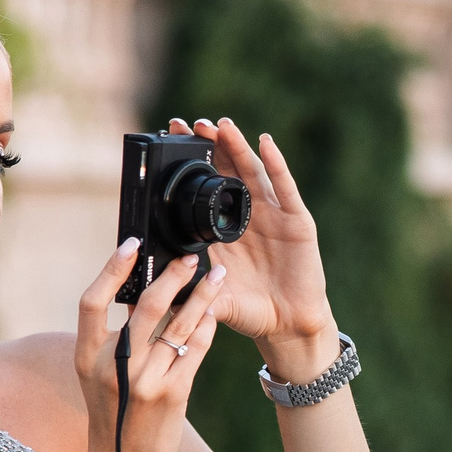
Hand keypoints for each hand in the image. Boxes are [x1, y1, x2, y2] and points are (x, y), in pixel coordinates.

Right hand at [71, 237, 220, 451]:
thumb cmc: (115, 419)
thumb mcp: (100, 379)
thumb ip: (114, 343)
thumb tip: (141, 298)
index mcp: (86, 357)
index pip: (91, 302)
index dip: (111, 269)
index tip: (132, 244)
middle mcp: (113, 366)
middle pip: (144, 306)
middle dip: (172, 276)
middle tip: (192, 258)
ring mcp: (143, 380)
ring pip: (178, 324)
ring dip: (201, 296)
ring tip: (217, 277)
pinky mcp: (172, 393)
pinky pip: (196, 349)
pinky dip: (207, 327)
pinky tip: (216, 313)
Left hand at [170, 117, 338, 382]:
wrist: (288, 327)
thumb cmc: (249, 312)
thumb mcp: (211, 296)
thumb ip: (190, 287)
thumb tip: (155, 282)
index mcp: (225, 228)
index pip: (204, 187)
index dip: (191, 163)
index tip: (168, 140)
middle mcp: (248, 215)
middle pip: (228, 171)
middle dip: (211, 146)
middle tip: (192, 124)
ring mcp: (273, 215)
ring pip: (253, 172)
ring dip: (238, 146)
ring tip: (222, 125)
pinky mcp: (297, 221)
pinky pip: (285, 187)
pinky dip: (276, 163)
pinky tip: (265, 142)